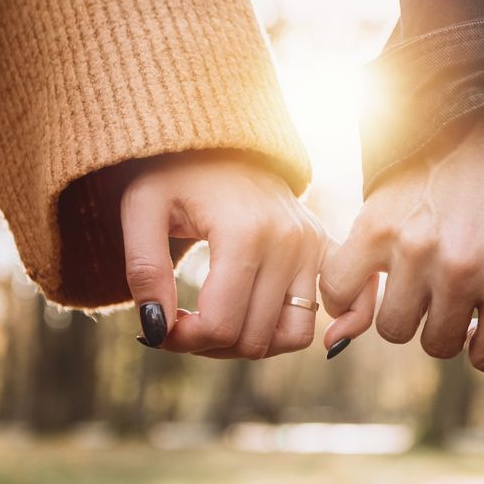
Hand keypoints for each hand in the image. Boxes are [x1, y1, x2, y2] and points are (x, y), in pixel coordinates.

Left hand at [120, 150, 326, 358]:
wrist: (223, 139)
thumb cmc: (175, 173)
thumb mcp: (142, 209)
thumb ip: (144, 270)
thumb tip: (155, 330)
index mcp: (245, 233)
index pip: (221, 325)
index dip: (183, 340)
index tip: (161, 326)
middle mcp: (289, 242)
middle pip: (254, 339)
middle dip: (209, 344)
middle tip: (182, 323)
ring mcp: (312, 247)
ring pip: (292, 336)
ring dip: (251, 344)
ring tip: (218, 320)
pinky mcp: (324, 248)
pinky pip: (341, 305)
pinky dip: (311, 328)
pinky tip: (272, 328)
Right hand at [320, 101, 483, 387]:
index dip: (483, 345)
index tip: (480, 322)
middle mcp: (462, 268)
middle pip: (437, 344)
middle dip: (445, 325)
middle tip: (449, 291)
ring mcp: (415, 247)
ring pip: (394, 327)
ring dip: (405, 311)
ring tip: (417, 279)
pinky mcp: (375, 226)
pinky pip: (342, 290)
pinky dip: (347, 296)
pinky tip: (369, 282)